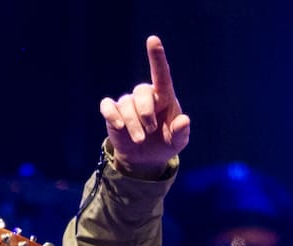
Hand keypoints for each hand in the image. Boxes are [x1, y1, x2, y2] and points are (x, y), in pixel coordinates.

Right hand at [99, 36, 190, 176]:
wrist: (145, 159)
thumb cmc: (165, 144)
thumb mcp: (177, 142)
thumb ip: (181, 132)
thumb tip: (184, 121)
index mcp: (164, 97)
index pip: (161, 74)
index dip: (157, 57)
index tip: (153, 40)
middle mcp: (145, 96)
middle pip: (142, 92)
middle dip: (145, 113)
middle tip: (151, 130)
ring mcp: (128, 103)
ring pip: (126, 104)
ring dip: (133, 124)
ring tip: (140, 139)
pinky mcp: (113, 112)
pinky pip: (108, 106)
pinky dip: (113, 116)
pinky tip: (119, 126)